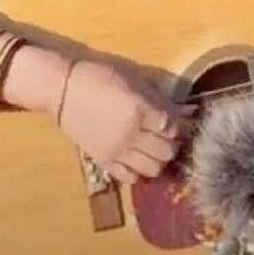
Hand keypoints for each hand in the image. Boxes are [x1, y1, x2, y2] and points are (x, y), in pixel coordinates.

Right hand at [55, 59, 195, 184]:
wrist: (62, 89)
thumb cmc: (101, 77)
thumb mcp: (136, 82)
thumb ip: (163, 100)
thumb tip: (191, 111)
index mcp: (140, 111)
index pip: (174, 128)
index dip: (182, 126)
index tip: (182, 121)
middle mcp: (130, 135)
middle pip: (168, 152)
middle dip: (173, 143)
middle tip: (168, 135)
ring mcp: (116, 151)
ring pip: (153, 169)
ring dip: (159, 159)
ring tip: (154, 147)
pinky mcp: (103, 161)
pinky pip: (130, 178)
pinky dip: (139, 171)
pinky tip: (137, 157)